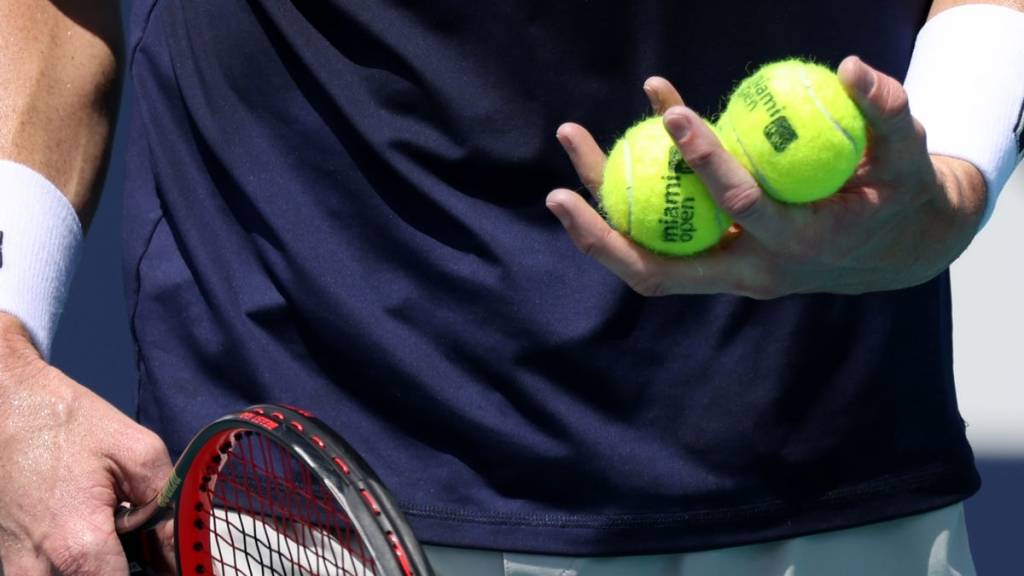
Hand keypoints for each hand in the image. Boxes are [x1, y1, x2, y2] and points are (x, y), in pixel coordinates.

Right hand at [0, 313, 172, 574]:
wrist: (6, 404)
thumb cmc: (66, 422)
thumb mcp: (137, 451)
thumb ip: (166, 505)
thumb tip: (178, 549)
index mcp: (78, 544)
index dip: (156, 575)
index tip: (165, 561)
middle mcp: (38, 566)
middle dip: (121, 568)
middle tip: (137, 541)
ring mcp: (14, 565)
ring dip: (94, 564)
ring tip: (106, 530)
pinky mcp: (4, 557)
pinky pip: (43, 572)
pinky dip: (69, 560)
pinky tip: (81, 527)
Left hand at [546, 56, 986, 297]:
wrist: (897, 254)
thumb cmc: (899, 196)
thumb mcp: (909, 158)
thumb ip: (890, 115)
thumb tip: (854, 69)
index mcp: (796, 246)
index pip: (741, 207)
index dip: (706, 163)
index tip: (674, 115)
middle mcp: (750, 272)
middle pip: (658, 271)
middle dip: (603, 237)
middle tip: (556, 188)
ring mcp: (726, 274)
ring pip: (647, 262)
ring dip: (599, 220)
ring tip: (573, 145)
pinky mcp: (715, 264)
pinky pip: (662, 240)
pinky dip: (632, 205)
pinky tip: (614, 153)